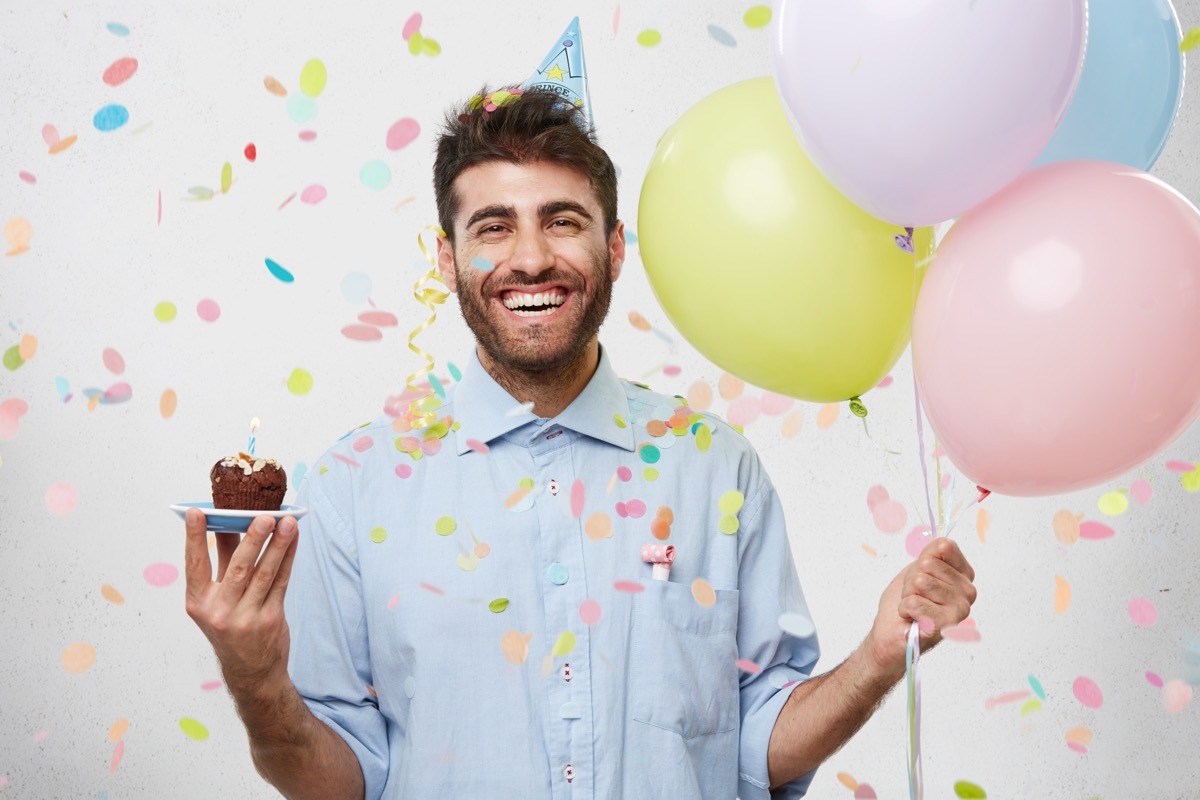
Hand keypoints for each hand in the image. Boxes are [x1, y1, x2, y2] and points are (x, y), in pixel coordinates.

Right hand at [184, 509, 298, 696]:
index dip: (194, 538)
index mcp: (198, 603)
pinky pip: (281, 582)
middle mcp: (219, 611)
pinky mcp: (270, 619)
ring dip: (278, 545)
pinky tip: (293, 540)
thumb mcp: (215, 597)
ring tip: (287, 522)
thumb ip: (219, 559)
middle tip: (265, 516)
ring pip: (264, 573)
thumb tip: (224, 522)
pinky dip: (288, 558)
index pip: (194, 565)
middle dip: (253, 539)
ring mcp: (246, 617)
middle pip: (238, 568)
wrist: (250, 669)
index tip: (196, 512)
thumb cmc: (230, 623)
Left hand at [864, 538, 976, 680]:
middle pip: (928, 564)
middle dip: (912, 580)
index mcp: (964, 576)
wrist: (893, 632)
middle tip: (916, 596)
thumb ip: (932, 553)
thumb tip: (943, 544)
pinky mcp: (945, 626)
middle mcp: (968, 593)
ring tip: (914, 608)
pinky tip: (912, 620)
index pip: (943, 547)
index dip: (922, 560)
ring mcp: (959, 610)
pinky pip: (913, 602)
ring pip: (920, 582)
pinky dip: (904, 610)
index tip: (922, 576)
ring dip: (908, 595)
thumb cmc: (907, 602)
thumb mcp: (918, 568)